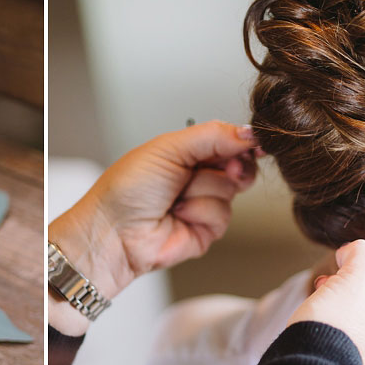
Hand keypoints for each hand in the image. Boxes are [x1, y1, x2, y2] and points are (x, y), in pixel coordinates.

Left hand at [49, 121, 258, 332]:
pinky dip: (199, 213)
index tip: (249, 144)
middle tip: (208, 169)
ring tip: (174, 198)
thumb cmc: (128, 188)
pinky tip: (177, 215)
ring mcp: (203, 205)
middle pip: (241, 166)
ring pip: (231, 191)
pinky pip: (223, 217)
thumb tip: (250, 133)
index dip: (242, 143)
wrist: (113, 231)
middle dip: (230, 166)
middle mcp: (198, 177)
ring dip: (202, 191)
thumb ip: (213, 135)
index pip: (230, 142)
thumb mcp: (169, 148)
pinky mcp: (206, 231)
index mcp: (188, 153)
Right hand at [288, 241, 364, 364]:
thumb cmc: (342, 324)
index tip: (356, 257)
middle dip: (357, 285)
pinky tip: (317, 317)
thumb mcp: (357, 275)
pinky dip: (335, 326)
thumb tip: (355, 252)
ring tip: (322, 292)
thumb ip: (362, 254)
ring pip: (362, 325)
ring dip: (343, 304)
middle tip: (337, 274)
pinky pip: (346, 343)